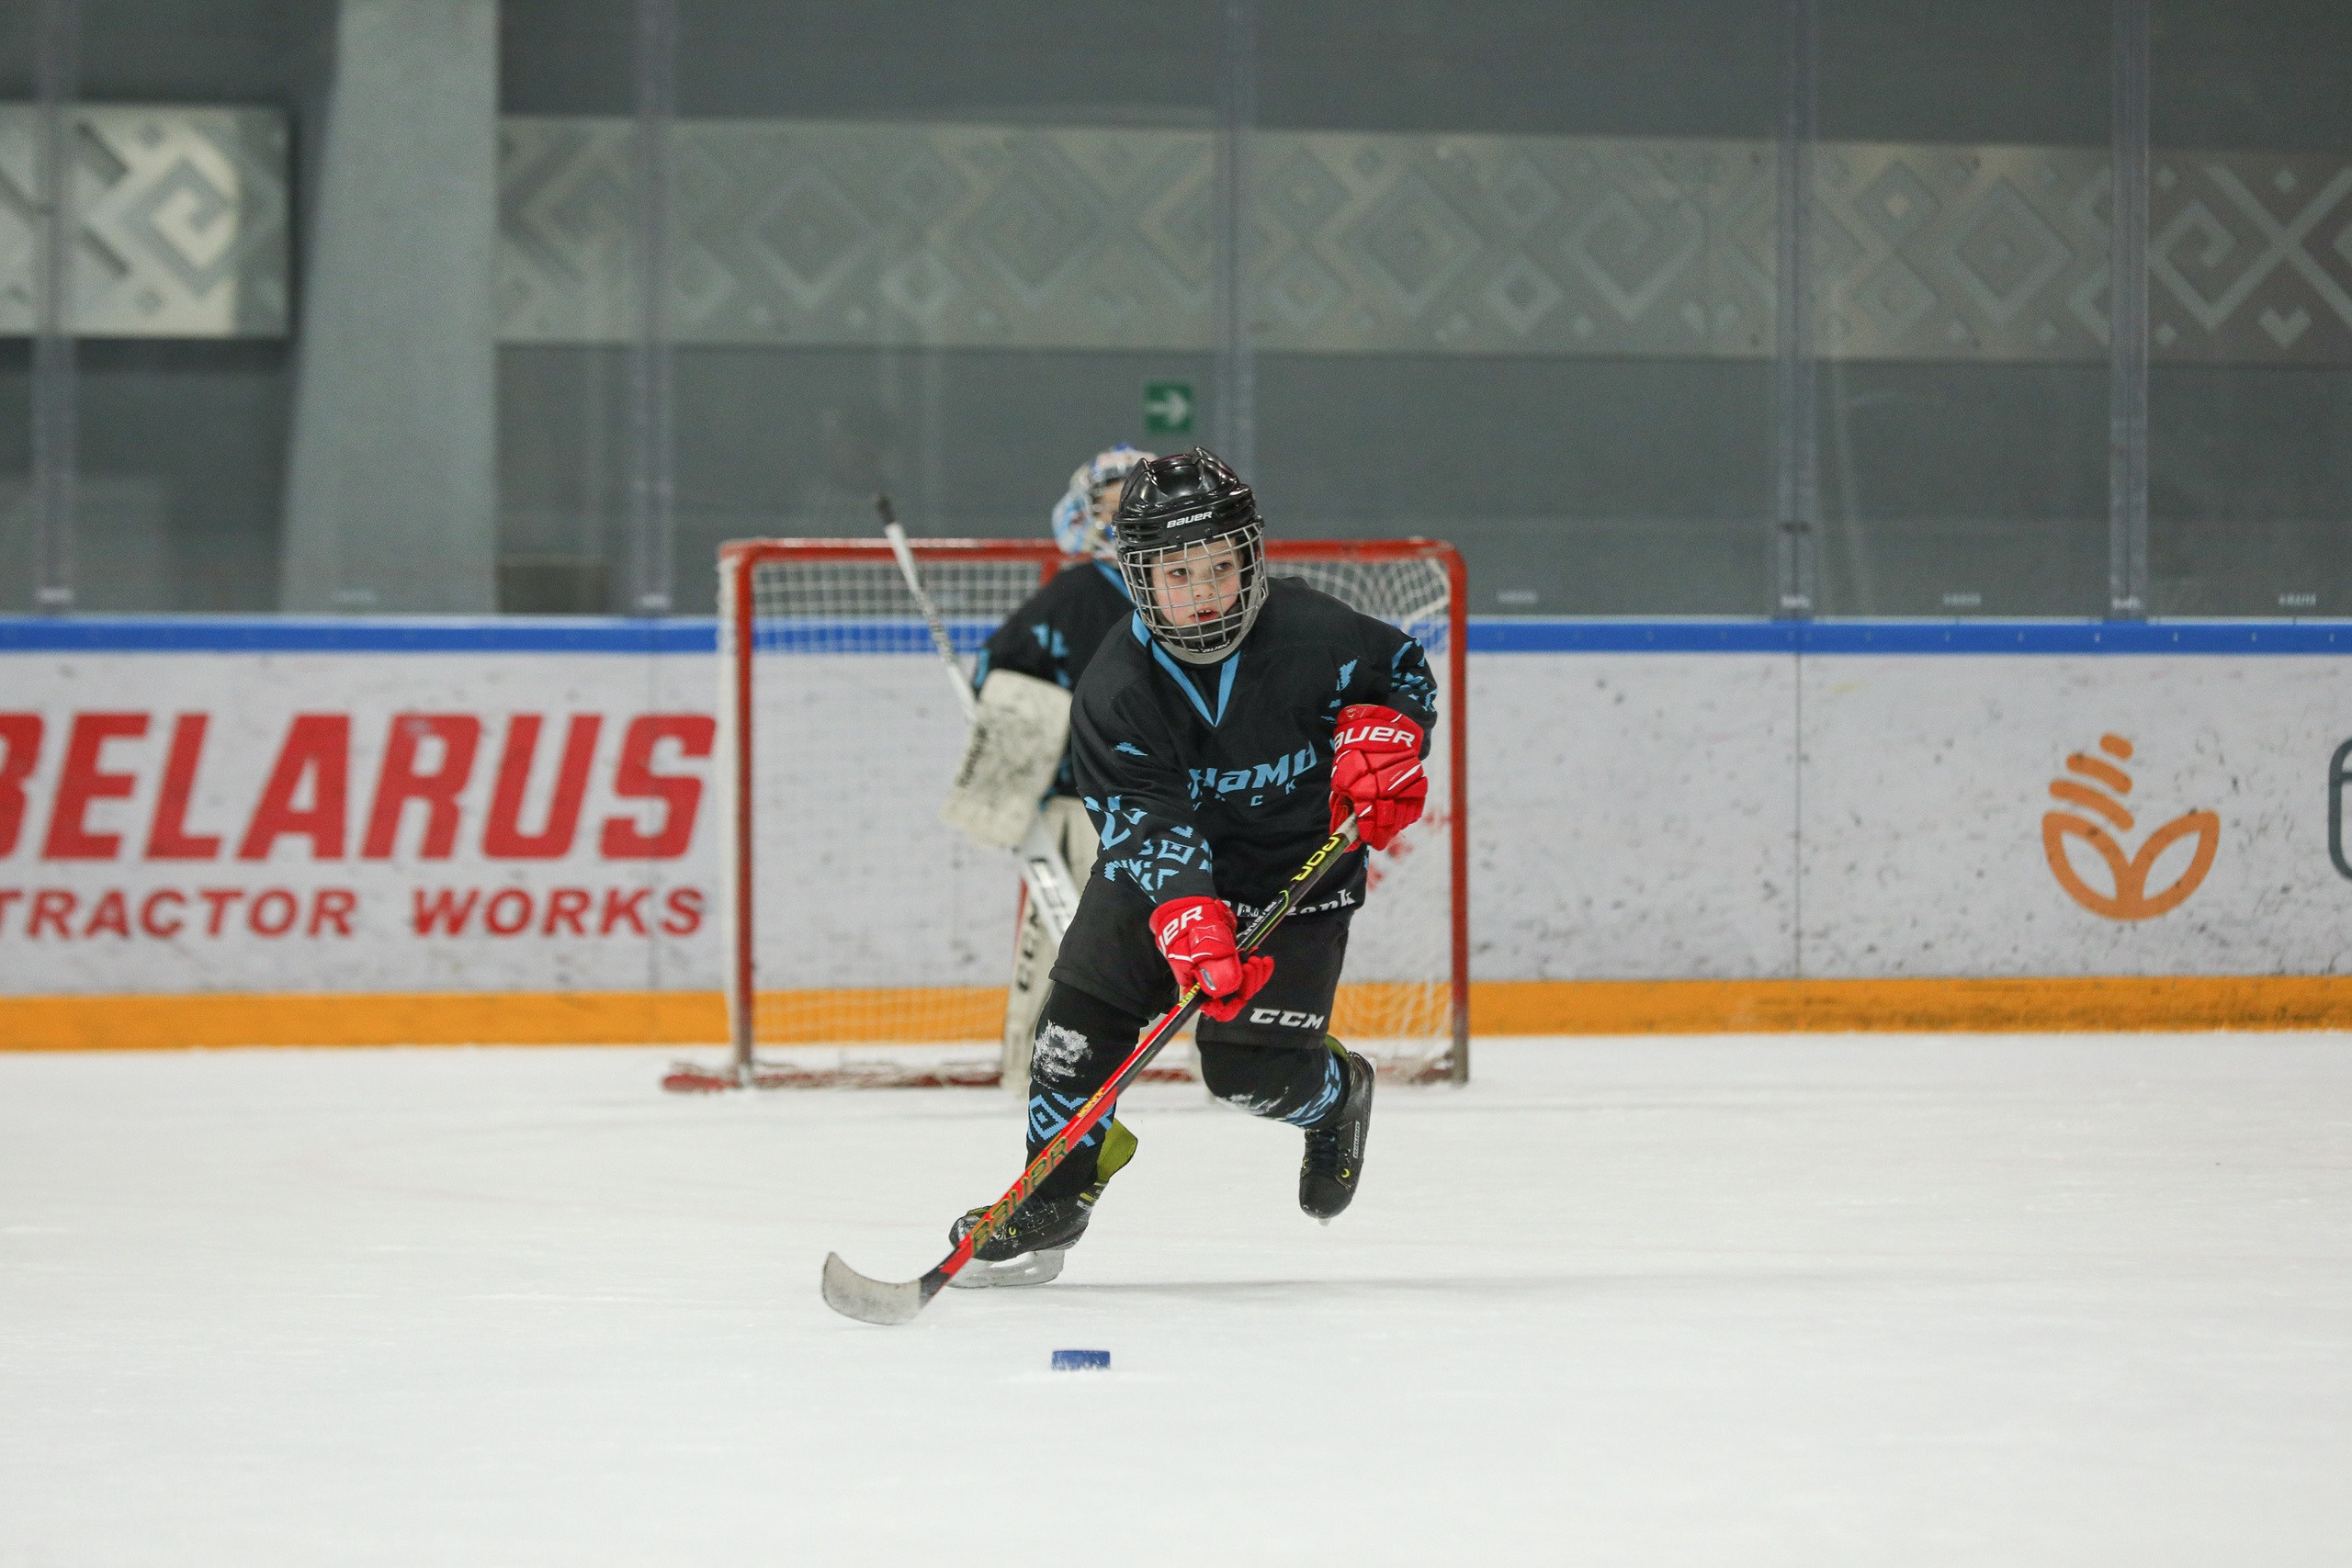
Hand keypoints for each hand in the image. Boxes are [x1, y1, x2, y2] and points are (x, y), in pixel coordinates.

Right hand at [1148, 895, 1274, 1022]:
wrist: (1188, 905)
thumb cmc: (1186, 926)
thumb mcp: (1198, 947)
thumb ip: (1213, 968)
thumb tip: (1228, 989)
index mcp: (1197, 986)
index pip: (1215, 1010)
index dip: (1229, 1009)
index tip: (1240, 997)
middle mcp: (1210, 982)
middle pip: (1234, 997)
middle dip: (1248, 984)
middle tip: (1251, 964)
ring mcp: (1221, 969)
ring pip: (1245, 984)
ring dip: (1255, 973)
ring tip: (1256, 957)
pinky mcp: (1231, 958)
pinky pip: (1249, 970)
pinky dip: (1258, 965)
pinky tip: (1259, 955)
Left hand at [1328, 703, 1426, 850]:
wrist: (1382, 726)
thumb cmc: (1356, 752)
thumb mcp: (1341, 775)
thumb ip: (1343, 804)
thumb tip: (1340, 832)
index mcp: (1363, 780)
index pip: (1367, 814)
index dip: (1366, 830)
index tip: (1363, 839)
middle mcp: (1386, 781)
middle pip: (1388, 817)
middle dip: (1381, 832)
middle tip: (1377, 841)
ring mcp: (1405, 781)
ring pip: (1403, 814)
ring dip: (1394, 825)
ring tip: (1387, 831)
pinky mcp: (1419, 779)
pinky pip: (1416, 806)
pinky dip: (1408, 815)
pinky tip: (1400, 818)